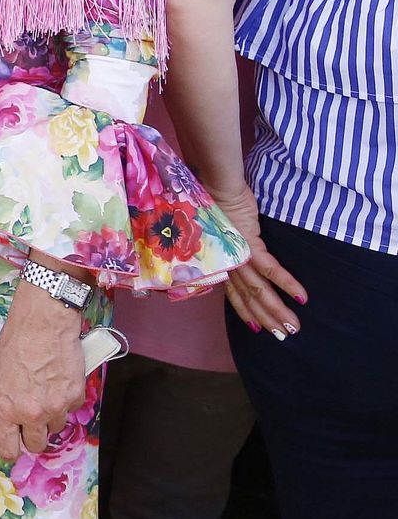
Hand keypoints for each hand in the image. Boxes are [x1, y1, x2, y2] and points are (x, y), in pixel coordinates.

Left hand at [0, 279, 85, 459]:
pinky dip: (65, 399)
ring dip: (50, 416)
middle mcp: (32, 413)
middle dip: (33, 436)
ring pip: (55, 427)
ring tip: (45, 391)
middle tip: (31, 421)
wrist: (43, 322)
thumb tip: (8, 416)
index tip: (11, 448)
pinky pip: (70, 409)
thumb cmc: (17, 341)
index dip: (10, 451)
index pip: (8, 448)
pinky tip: (58, 380)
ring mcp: (56, 407)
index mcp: (7, 407)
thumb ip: (6, 400)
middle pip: (36, 445)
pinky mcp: (75, 397)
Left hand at [207, 182, 304, 339]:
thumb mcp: (222, 230)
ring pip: (258, 289)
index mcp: (221, 260)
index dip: (246, 311)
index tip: (259, 328)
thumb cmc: (219, 201)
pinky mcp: (248, 243)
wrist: (217, 183)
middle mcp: (226, 262)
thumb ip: (229, 247)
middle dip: (266, 318)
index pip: (233, 292)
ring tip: (294, 326)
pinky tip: (301, 298)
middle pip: (247, 296)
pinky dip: (286, 284)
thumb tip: (239, 255)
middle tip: (284, 335)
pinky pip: (270, 268)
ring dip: (278, 310)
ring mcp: (236, 254)